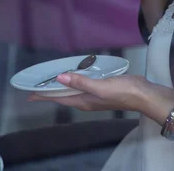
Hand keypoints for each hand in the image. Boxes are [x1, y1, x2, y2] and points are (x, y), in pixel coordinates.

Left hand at [28, 72, 147, 111]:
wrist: (143, 94)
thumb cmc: (122, 92)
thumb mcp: (100, 87)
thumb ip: (81, 82)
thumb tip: (60, 77)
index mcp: (84, 101)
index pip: (59, 99)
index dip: (45, 96)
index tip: (30, 94)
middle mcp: (87, 100)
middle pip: (65, 96)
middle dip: (51, 92)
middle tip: (39, 85)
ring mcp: (95, 95)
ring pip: (74, 91)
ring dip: (64, 86)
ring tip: (54, 79)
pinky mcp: (103, 88)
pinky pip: (84, 85)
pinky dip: (77, 80)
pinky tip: (79, 74)